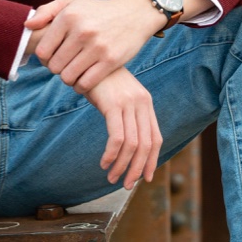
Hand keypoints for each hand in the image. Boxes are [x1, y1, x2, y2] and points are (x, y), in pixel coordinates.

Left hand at [25, 0, 163, 91]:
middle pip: (54, 67)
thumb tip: (27, 25)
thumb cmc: (96, 11)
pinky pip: (85, 83)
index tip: (53, 56)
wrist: (134, 15)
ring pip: (68, 77)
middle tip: (65, 64)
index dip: (45, 58)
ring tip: (74, 71)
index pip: (43, 51)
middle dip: (57, 68)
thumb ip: (47, 11)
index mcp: (69, 16)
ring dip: (68, 78)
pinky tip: (84, 78)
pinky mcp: (111, 60)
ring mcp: (97, 47)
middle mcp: (82, 31)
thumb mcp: (72, 2)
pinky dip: (81, 86)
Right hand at [85, 67, 162, 187]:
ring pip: (132, 145)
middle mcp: (141, 103)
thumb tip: (126, 141)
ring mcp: (129, 103)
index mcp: (146, 103)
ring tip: (112, 178)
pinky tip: (104, 163)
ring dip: (122, 166)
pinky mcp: (114, 104)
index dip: (152, 161)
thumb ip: (125, 114)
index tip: (144, 178)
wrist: (86, 57)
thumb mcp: (117, 96)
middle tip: (126, 185)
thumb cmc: (98, 79)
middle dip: (137, 169)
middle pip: (146, 145)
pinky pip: (117, 138)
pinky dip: (111, 155)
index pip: (155, 139)